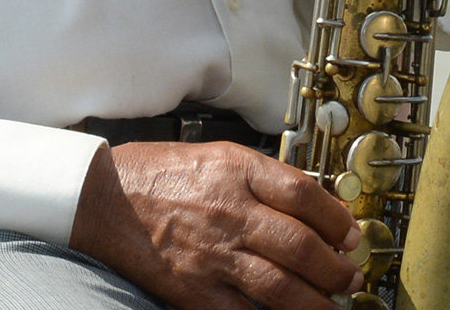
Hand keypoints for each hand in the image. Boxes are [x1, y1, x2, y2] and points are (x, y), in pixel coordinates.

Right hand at [71, 142, 364, 309]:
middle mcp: (228, 211)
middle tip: (350, 277)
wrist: (99, 197)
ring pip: (280, 286)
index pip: (303, 194)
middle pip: (300, 245)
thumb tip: (311, 202)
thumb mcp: (215, 155)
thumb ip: (261, 176)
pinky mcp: (192, 289)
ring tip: (333, 305)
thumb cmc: (156, 174)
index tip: (350, 235)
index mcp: (235, 171)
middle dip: (335, 268)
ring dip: (316, 302)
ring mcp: (211, 254)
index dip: (337, 218)